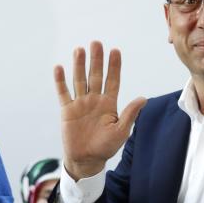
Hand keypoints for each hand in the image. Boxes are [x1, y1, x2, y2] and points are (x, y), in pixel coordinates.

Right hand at [54, 41, 145, 179]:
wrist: (86, 159)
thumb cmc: (106, 147)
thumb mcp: (121, 131)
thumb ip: (130, 114)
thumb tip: (144, 98)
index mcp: (109, 104)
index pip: (113, 80)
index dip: (114, 66)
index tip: (115, 51)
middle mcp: (95, 100)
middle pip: (95, 76)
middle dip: (96, 60)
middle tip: (96, 43)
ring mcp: (80, 103)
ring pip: (80, 80)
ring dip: (79, 65)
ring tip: (79, 50)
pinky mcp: (67, 110)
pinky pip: (63, 93)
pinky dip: (60, 81)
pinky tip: (59, 68)